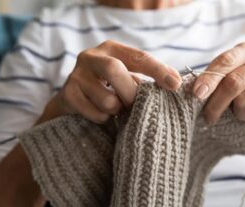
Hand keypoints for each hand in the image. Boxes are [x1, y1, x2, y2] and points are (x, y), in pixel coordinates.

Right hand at [48, 40, 181, 122]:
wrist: (72, 104)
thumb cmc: (108, 89)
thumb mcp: (128, 78)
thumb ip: (148, 79)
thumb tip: (177, 82)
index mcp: (111, 49)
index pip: (138, 56)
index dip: (158, 70)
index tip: (175, 85)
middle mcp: (91, 57)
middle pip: (114, 70)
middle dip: (130, 92)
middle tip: (135, 104)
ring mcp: (76, 76)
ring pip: (107, 99)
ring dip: (118, 110)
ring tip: (115, 109)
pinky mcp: (67, 96)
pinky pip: (96, 114)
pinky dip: (104, 119)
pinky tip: (101, 115)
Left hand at [193, 41, 244, 139]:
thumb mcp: (229, 84)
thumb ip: (216, 81)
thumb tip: (196, 90)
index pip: (225, 61)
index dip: (209, 78)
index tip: (196, 94)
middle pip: (234, 82)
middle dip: (216, 103)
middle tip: (208, 117)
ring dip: (239, 112)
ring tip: (244, 112)